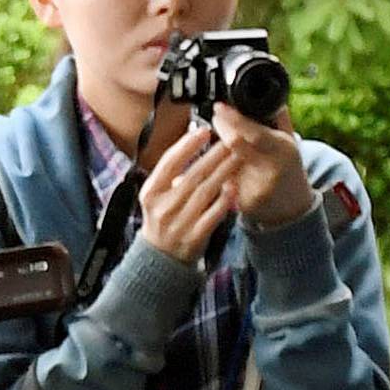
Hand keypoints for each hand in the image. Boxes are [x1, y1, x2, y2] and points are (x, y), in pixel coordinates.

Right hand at [139, 119, 240, 264]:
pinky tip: (235, 186)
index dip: (187, 145)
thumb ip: (169, 172)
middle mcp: (164, 207)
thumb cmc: (161, 220)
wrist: (160, 258)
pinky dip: (225, 199)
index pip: (169, 163)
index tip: (204, 131)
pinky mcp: (195, 236)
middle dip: (213, 154)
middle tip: (230, 138)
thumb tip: (192, 139)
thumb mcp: (155, 196)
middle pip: (192, 175)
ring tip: (237, 155)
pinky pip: (214, 214)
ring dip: (224, 171)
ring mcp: (180, 223)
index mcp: (151, 193)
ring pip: (206, 191)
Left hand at [210, 102, 314, 227]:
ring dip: (214, 149)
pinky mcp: (244, 203)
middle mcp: (271, 170)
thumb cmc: (288, 168)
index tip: (219, 107)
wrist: (293, 207)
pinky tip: (213, 165)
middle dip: (220, 129)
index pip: (254, 132)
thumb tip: (270, 94)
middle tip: (215, 119)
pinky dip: (216, 170)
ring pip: (225, 162)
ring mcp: (257, 188)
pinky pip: (223, 181)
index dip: (233, 119)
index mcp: (284, 150)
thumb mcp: (289, 142)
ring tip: (213, 139)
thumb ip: (279, 118)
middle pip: (235, 146)